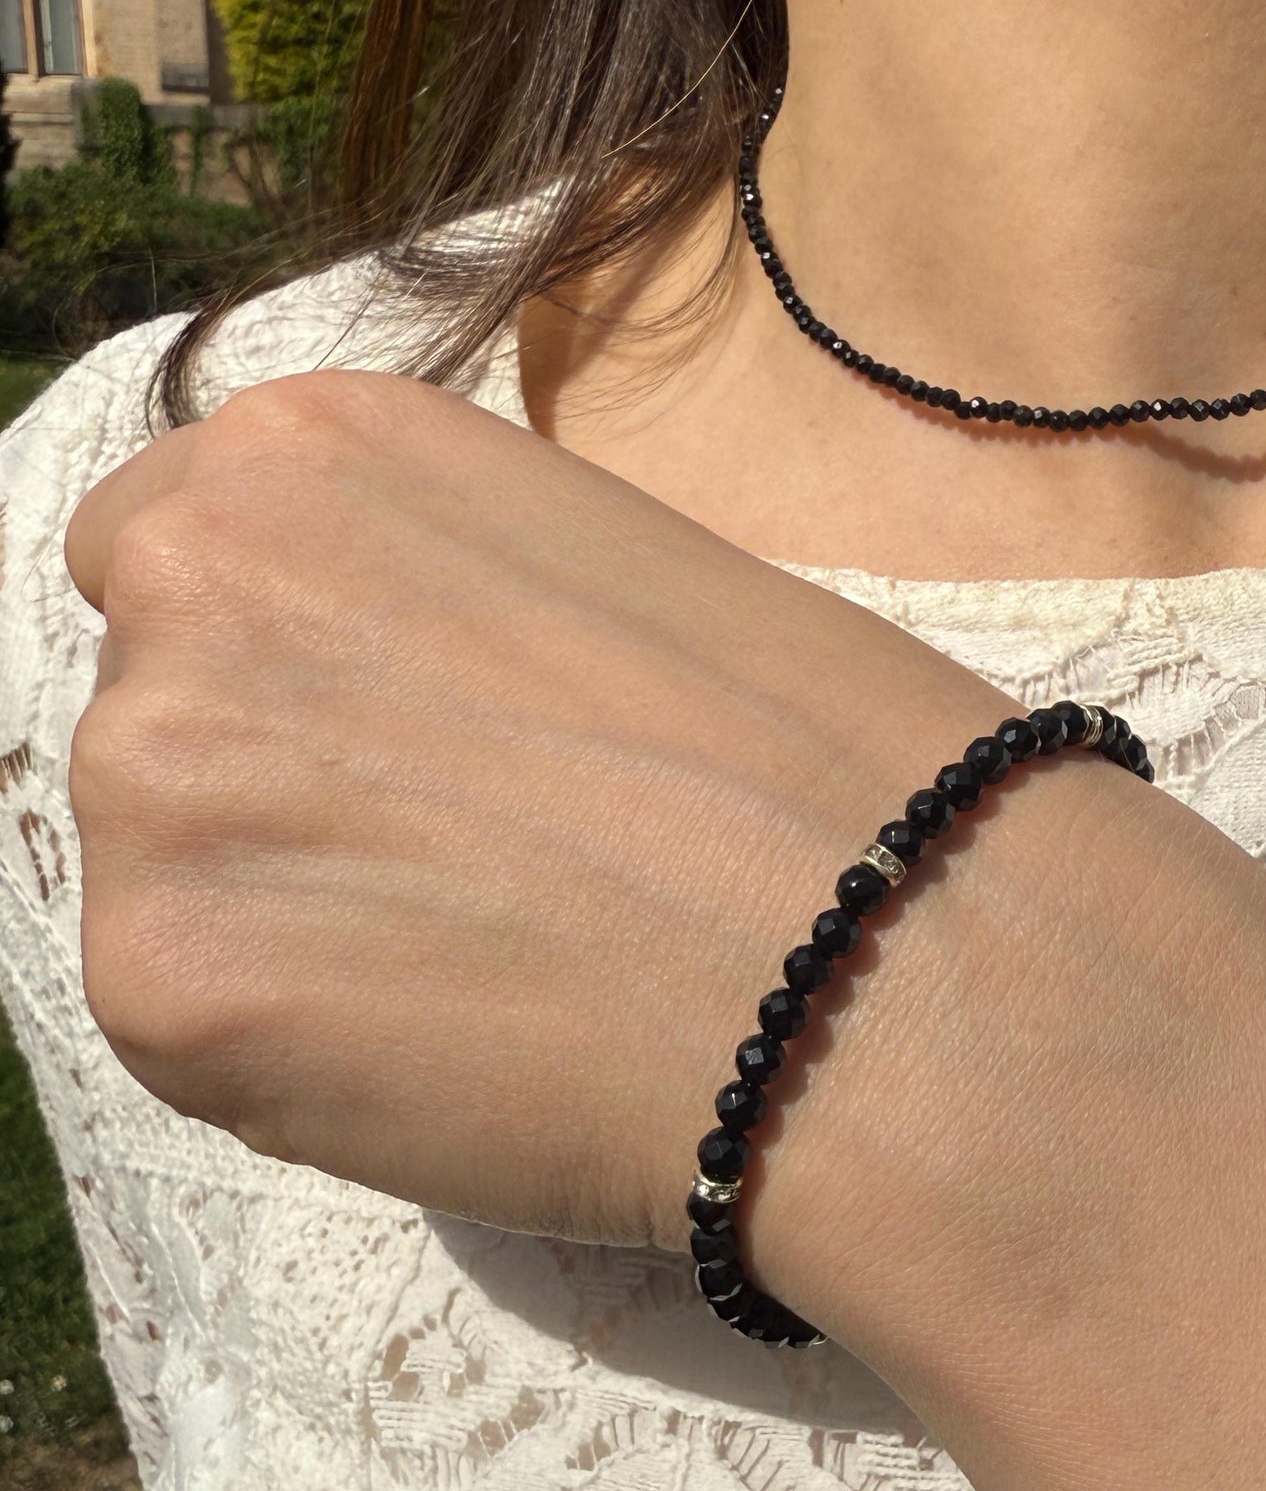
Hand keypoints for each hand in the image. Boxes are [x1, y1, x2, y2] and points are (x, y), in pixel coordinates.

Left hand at [60, 369, 1072, 1255]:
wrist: (891, 940)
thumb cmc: (813, 748)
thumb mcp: (594, 573)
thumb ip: (423, 592)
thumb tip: (355, 689)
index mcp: (320, 447)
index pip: (167, 544)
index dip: (278, 656)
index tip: (380, 736)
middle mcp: (196, 576)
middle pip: (149, 702)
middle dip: (269, 781)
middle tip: (453, 865)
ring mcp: (160, 778)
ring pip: (163, 862)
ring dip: (277, 911)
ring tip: (474, 958)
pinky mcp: (167, 982)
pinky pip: (190, 1011)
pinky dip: (290, 1043)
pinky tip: (452, 1038)